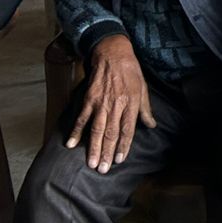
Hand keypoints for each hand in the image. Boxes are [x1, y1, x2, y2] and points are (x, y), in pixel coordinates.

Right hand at [65, 34, 155, 171]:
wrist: (113, 53)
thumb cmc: (130, 71)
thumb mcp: (143, 88)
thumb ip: (145, 109)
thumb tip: (151, 125)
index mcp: (131, 103)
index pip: (128, 129)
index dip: (123, 146)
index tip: (119, 160)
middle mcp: (116, 104)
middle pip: (111, 133)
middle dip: (107, 152)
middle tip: (102, 169)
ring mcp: (101, 102)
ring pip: (96, 129)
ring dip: (93, 147)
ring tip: (91, 163)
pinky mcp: (88, 98)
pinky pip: (81, 118)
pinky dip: (75, 131)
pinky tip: (70, 144)